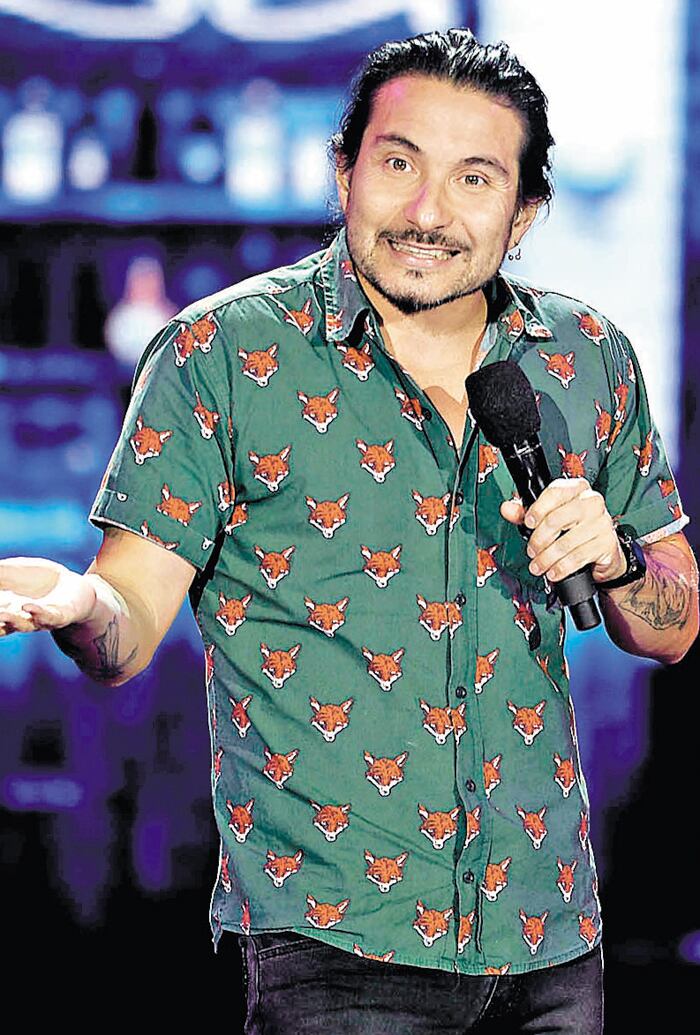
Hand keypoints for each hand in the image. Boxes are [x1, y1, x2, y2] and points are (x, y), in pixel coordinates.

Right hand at [0, 557, 95, 636]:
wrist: (75, 590)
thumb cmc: (40, 581)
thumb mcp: (14, 570)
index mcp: (4, 607)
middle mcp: (18, 618)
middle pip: (0, 623)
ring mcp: (38, 619)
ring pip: (21, 624)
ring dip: (9, 620)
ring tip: (0, 614)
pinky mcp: (58, 616)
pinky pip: (47, 617)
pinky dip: (37, 613)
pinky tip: (28, 606)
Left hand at [500, 478, 626, 583]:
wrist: (602, 550)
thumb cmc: (573, 529)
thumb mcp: (548, 516)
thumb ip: (525, 512)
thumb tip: (507, 508)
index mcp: (576, 489)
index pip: (555, 492)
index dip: (537, 509)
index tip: (528, 523)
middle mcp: (591, 502)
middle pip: (557, 519)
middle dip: (538, 539)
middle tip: (531, 550)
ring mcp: (601, 522)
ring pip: (566, 542)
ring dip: (547, 558)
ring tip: (538, 565)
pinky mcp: (606, 543)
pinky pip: (578, 557)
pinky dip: (561, 568)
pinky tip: (554, 571)